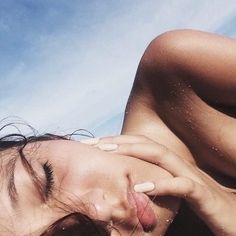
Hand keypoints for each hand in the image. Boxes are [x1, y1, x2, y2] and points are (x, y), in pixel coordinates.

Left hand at [84, 135, 235, 235]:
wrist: (235, 216)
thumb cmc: (202, 203)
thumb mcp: (174, 189)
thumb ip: (157, 181)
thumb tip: (133, 182)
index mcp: (170, 164)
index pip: (140, 146)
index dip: (117, 142)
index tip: (94, 144)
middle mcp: (178, 164)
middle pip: (145, 145)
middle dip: (118, 141)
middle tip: (92, 143)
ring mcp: (191, 176)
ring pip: (161, 156)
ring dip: (134, 152)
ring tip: (109, 152)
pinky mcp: (203, 194)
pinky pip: (181, 186)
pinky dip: (161, 185)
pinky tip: (141, 188)